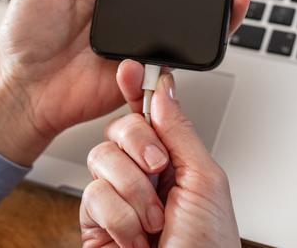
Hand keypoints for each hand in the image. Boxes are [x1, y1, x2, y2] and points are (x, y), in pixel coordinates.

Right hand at [81, 70, 238, 246]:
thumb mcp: (205, 182)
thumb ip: (180, 132)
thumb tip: (163, 89)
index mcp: (176, 161)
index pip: (151, 114)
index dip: (137, 88)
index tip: (130, 66)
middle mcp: (144, 175)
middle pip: (120, 127)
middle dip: (139, 145)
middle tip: (158, 171)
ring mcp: (118, 198)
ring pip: (101, 158)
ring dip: (132, 192)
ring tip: (153, 223)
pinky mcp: (95, 222)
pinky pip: (91, 194)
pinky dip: (118, 218)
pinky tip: (133, 238)